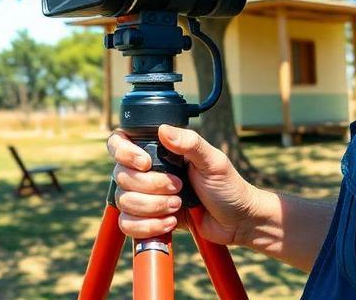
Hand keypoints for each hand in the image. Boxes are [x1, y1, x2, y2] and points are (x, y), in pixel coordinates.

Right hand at [106, 124, 262, 245]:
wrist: (236, 221)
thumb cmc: (228, 186)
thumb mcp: (214, 161)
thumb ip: (190, 143)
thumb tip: (163, 130)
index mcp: (158, 150)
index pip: (119, 143)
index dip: (124, 153)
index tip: (145, 163)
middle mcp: (147, 171)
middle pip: (122, 176)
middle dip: (150, 187)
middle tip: (179, 188)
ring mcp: (145, 195)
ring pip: (124, 201)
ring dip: (152, 207)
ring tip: (177, 207)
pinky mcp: (147, 218)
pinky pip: (127, 224)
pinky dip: (148, 226)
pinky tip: (170, 222)